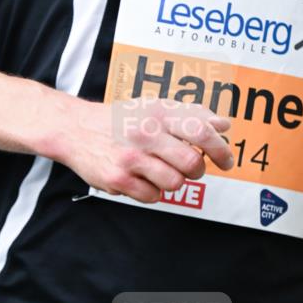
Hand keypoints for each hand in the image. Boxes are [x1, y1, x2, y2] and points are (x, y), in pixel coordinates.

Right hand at [59, 96, 233, 203]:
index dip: (220, 149)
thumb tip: (224, 125)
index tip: (226, 161)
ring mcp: (130, 158)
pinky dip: (152, 191)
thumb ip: (190, 114)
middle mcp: (144, 133)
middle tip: (190, 168)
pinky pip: (152, 196)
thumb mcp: (154, 107)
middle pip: (192, 164)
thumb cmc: (120, 119)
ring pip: (174, 183)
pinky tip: (141, 178)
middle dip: (196, 171)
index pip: (201, 131)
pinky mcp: (117, 179)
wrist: (76, 129)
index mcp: (157, 112)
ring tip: (159, 171)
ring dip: (173, 181)